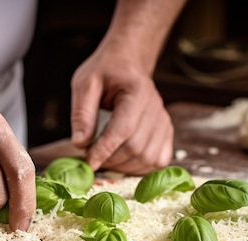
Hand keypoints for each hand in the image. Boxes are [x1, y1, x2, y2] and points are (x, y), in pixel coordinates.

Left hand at [69, 52, 173, 174]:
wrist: (128, 65)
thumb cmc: (105, 72)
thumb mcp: (85, 84)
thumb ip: (82, 113)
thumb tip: (80, 144)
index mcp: (137, 92)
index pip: (123, 129)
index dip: (105, 150)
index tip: (88, 162)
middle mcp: (156, 108)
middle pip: (136, 148)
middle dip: (111, 160)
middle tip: (92, 158)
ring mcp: (164, 122)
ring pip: (148, 158)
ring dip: (124, 167)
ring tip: (105, 158)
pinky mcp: (167, 133)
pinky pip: (158, 160)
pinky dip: (140, 168)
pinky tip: (123, 161)